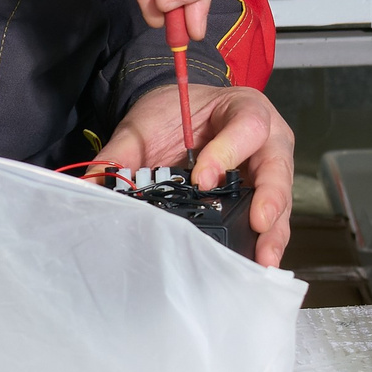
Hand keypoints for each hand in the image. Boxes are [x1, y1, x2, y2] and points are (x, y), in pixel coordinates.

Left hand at [103, 84, 295, 268]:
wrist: (179, 116)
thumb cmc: (173, 114)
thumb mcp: (145, 124)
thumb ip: (121, 152)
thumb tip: (92, 186)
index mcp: (243, 108)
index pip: (246, 126)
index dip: (227, 153)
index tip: (203, 179)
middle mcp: (267, 139)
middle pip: (277, 165)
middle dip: (270, 196)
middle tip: (259, 222)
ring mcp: (267, 170)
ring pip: (279, 199)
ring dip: (274, 230)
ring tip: (264, 258)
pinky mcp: (260, 197)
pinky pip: (268, 219)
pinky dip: (264, 241)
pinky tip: (258, 263)